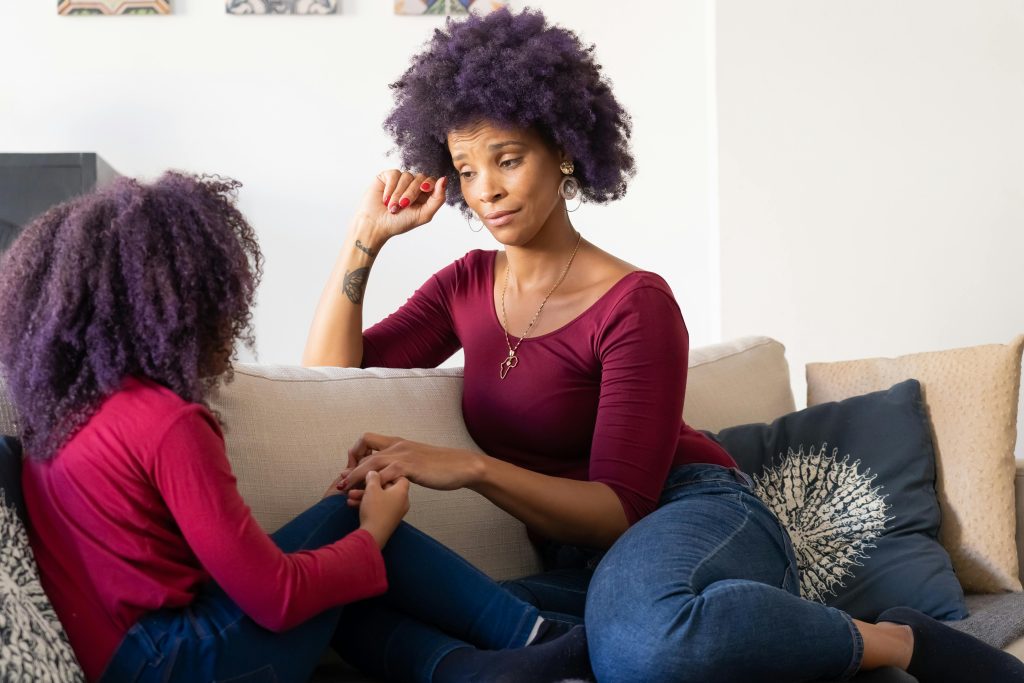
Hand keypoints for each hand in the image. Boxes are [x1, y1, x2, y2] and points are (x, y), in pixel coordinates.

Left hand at [339, 432, 482, 504]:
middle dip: (349, 468)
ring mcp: (404, 455)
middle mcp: (397, 445)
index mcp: (397, 442)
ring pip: (371, 463)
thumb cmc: (441, 466)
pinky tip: (371, 495)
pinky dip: (376, 484)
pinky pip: (387, 474)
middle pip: (363, 451)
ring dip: (356, 477)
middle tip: (341, 483)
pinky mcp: (411, 467)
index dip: (355, 454)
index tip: (351, 470)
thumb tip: (389, 472)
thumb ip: (401, 463)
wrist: (462, 466)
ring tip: (346, 490)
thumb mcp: (416, 460)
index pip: (366, 440)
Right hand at [354, 170, 446, 243]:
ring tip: (392, 207)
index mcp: (424, 195)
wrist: (375, 225)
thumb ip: (438, 199)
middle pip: (420, 178)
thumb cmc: (399, 223)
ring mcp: (400, 180)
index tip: (424, 189)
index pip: (432, 181)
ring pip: (407, 176)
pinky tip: (385, 199)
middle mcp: (413, 185)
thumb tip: (444, 179)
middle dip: (411, 193)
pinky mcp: (387, 176)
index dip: (430, 183)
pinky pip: (394, 174)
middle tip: (402, 205)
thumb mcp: (424, 214)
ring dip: (399, 193)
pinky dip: (390, 188)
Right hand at [358, 470, 409, 548]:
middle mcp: (402, 501)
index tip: (374, 473)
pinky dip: (366, 504)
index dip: (386, 472)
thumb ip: (373, 477)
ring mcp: (395, 512)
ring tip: (350, 495)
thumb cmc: (375, 511)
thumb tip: (373, 472)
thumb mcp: (372, 488)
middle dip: (368, 486)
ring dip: (364, 495)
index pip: (398, 476)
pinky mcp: (387, 520)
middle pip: (386, 487)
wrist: (373, 536)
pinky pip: (377, 507)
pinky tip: (351, 504)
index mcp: (402, 491)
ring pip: (379, 498)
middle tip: (356, 484)